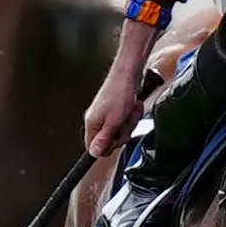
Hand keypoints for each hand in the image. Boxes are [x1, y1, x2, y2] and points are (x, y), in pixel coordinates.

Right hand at [84, 16, 165, 156]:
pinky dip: (132, 115)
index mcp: (92, 123)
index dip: (108, 146)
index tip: (117, 137)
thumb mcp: (114, 121)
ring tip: (131, 110)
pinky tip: (134, 106)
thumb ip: (105, 138)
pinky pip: (125, 121)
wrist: (129, 73)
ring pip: (120, 131)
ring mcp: (106, 115)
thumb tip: (94, 153)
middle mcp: (97, 120)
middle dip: (123, 132)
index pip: (94, 147)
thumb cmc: (120, 92)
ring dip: (130, 122)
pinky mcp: (116, 110)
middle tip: (126, 121)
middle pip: (110, 141)